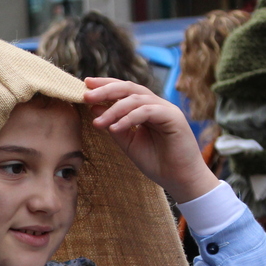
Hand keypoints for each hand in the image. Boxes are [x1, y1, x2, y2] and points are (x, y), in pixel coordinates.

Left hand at [83, 77, 218, 203]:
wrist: (180, 180)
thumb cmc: (157, 163)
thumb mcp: (129, 143)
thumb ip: (114, 126)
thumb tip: (94, 109)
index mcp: (146, 108)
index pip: (124, 90)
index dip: (105, 85)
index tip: (85, 85)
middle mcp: (156, 105)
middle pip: (129, 88)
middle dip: (106, 90)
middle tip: (85, 95)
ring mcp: (166, 109)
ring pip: (136, 99)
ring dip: (114, 109)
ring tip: (98, 123)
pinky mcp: (173, 117)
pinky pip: (147, 112)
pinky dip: (129, 119)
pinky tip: (114, 128)